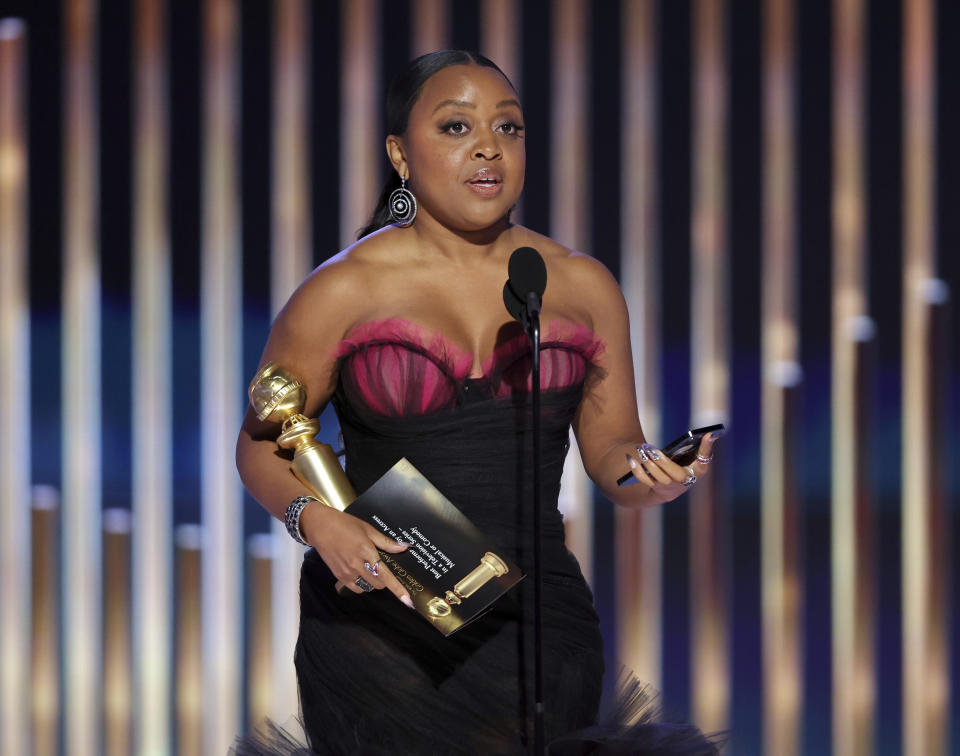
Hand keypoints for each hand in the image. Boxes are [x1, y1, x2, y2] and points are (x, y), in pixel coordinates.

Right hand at [300, 504, 414, 606]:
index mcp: (366, 551)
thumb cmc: (344, 524)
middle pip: (379, 584)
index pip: (386, 575)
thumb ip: (386, 542)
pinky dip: (362, 584)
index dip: (397, 589)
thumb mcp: (368, 529)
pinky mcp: (339, 576)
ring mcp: (347, 572)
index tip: (408, 601)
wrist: (320, 526)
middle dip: (385, 579)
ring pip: (368, 587)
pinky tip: (360, 572)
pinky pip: (356, 588)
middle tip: (382, 567)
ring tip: (369, 568)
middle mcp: (357, 564)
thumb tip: (404, 547)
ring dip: (373, 582)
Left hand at [624, 432, 718, 502]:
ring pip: (659, 477)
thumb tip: (709, 434)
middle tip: (650, 448)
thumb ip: (700, 449)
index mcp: (698, 472)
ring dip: (648, 463)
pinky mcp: (655, 488)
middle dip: (662, 461)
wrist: (671, 488)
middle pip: (675, 474)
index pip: (704, 462)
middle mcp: (685, 482)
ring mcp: (670, 487)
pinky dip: (637, 470)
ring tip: (641, 450)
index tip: (707, 434)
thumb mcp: (692, 458)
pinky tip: (631, 458)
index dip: (706, 449)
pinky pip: (645, 480)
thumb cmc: (685, 466)